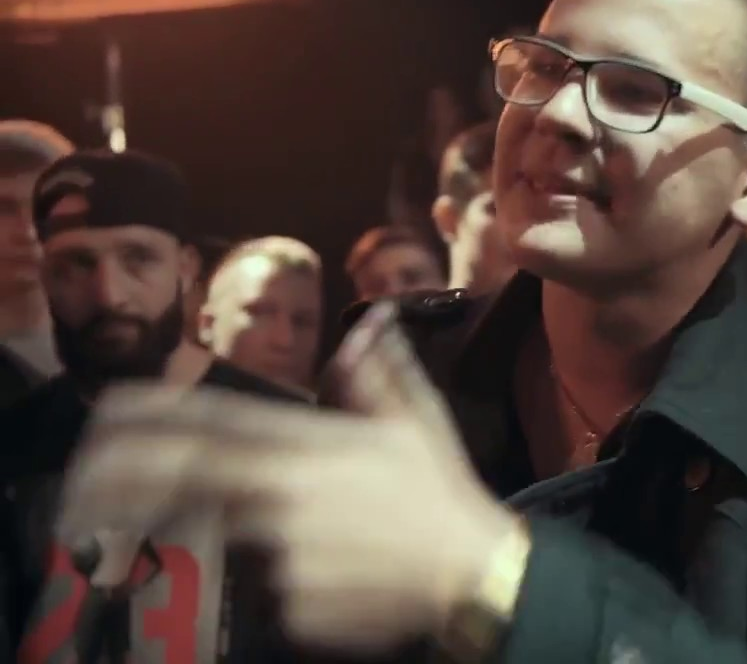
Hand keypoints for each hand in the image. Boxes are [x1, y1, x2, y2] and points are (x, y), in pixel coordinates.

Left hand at [56, 383, 519, 654]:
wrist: (473, 572)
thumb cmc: (443, 492)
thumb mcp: (419, 421)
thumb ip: (380, 372)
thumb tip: (370, 323)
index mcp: (309, 448)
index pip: (213, 424)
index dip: (155, 414)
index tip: (107, 408)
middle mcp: (284, 499)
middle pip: (191, 481)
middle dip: (130, 477)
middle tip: (92, 483)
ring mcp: (282, 554)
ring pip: (249, 539)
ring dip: (277, 534)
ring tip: (348, 535)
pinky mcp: (289, 604)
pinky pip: (277, 586)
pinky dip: (302, 576)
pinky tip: (352, 571)